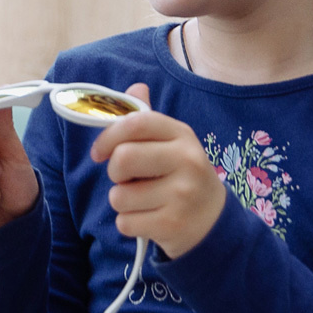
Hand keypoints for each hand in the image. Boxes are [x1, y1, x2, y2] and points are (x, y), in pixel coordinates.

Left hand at [89, 83, 226, 258]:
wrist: (213, 220)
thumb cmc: (181, 176)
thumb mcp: (172, 144)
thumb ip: (148, 121)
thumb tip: (135, 87)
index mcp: (182, 135)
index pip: (136, 122)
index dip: (108, 135)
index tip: (99, 152)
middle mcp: (187, 161)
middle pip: (122, 159)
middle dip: (114, 173)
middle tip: (127, 179)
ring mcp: (182, 195)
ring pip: (119, 195)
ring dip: (122, 201)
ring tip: (144, 200)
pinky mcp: (173, 224)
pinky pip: (125, 222)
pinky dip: (129, 223)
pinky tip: (149, 219)